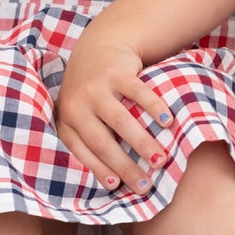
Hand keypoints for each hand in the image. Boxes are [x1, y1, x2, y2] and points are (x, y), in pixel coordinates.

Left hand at [54, 28, 172, 192]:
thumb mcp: (80, 113)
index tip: (117, 187)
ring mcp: (96, 87)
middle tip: (145, 184)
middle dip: (125, 166)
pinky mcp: (116, 71)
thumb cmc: (92, 92)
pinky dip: (154, 108)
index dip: (99, 170)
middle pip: (102, 142)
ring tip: (160, 159)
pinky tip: (168, 122)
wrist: (97, 47)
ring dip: (142, 142)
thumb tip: (112, 182)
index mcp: (67, 119)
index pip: (82, 151)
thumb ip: (88, 138)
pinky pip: (138, 93)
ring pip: (120, 121)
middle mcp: (77, 104)